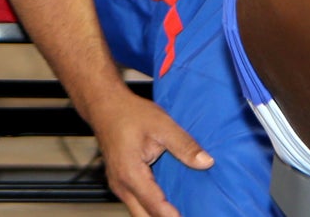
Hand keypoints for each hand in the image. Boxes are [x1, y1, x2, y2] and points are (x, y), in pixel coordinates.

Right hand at [81, 89, 211, 216]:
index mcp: (131, 173)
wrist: (103, 104)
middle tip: (187, 214)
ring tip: (180, 211)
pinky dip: (151, 208)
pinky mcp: (121, 183)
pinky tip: (169, 204)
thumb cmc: (128, 112)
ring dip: (157, 214)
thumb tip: (206, 162)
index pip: (156, 207)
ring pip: (139, 213)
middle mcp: (121, 184)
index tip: (191, 216)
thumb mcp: (162, 125)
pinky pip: (136, 204)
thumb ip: (185, 145)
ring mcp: (119, 186)